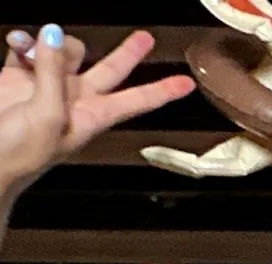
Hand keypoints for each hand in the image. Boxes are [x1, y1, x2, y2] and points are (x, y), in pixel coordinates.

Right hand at [0, 27, 193, 198]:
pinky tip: (17, 44)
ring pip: (63, 51)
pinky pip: (28, 49)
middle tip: (145, 37)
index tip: (187, 84)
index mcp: (92, 116)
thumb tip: (51, 36)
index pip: (136, 100)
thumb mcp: (47, 114)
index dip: (161, 92)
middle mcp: (74, 99)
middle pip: (110, 71)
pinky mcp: (17, 78)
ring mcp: (46, 87)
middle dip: (128, 53)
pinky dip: (23, 43)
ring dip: (52, 43)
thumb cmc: (20, 153)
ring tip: (33, 49)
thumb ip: (53, 74)